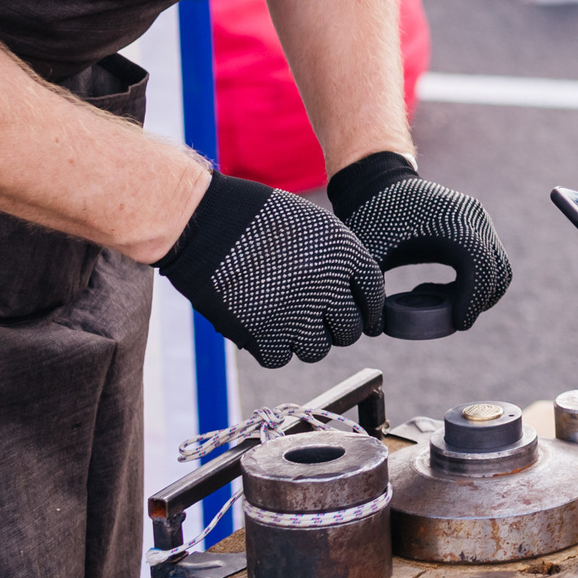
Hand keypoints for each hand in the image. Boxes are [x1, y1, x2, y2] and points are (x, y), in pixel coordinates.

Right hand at [158, 174, 382, 368]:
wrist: (205, 222)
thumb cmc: (257, 219)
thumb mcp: (313, 226)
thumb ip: (340, 259)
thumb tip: (358, 298)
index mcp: (342, 253)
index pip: (373, 292)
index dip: (370, 308)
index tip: (366, 319)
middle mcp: (325, 284)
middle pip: (350, 328)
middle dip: (339, 327)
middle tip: (322, 320)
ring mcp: (294, 312)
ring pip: (318, 349)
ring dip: (307, 339)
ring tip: (290, 321)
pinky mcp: (261, 333)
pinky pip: (282, 357)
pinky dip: (275, 347)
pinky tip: (266, 327)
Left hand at [328, 153, 514, 329]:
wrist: (379, 183)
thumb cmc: (372, 218)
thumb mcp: (368, 255)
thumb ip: (372, 291)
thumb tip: (376, 328)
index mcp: (452, 224)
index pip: (480, 267)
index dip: (473, 300)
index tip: (458, 324)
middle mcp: (474, 219)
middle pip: (498, 272)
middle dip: (479, 302)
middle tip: (449, 320)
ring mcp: (480, 220)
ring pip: (499, 268)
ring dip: (478, 293)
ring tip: (439, 300)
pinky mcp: (478, 225)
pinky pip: (490, 261)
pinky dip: (474, 282)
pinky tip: (440, 288)